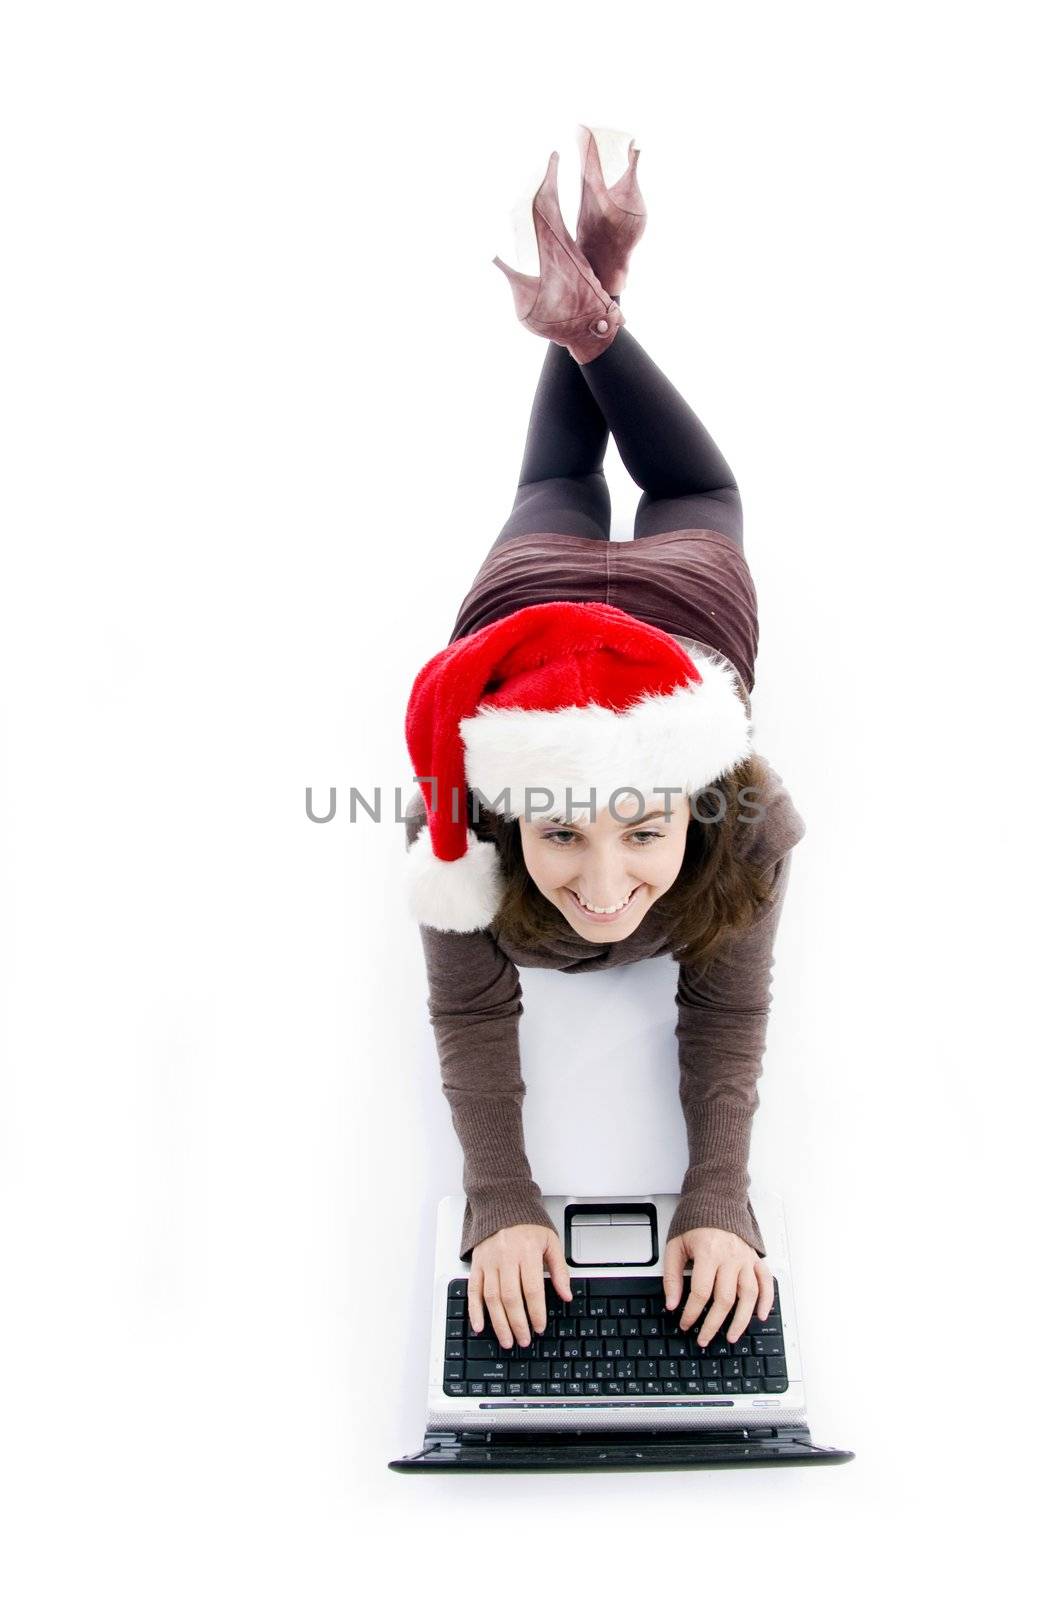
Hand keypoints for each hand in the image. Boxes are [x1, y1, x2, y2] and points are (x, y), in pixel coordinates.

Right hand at [468, 1224, 571, 1349]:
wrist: (503, 1204)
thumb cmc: (528, 1223)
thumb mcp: (551, 1241)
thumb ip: (559, 1270)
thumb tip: (566, 1295)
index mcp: (527, 1252)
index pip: (532, 1289)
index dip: (536, 1312)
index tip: (539, 1327)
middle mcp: (506, 1258)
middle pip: (511, 1298)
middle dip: (518, 1323)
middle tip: (524, 1340)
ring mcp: (489, 1262)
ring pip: (492, 1298)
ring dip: (499, 1323)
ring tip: (507, 1340)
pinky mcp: (477, 1264)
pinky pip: (473, 1290)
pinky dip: (474, 1310)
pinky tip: (479, 1325)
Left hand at [662, 1227, 774, 1345]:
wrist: (715, 1199)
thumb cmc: (695, 1221)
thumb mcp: (675, 1245)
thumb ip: (672, 1276)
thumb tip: (672, 1303)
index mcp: (709, 1253)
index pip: (701, 1293)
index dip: (691, 1313)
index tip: (685, 1324)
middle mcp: (730, 1257)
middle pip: (725, 1299)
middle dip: (713, 1324)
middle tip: (704, 1338)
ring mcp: (746, 1259)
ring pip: (748, 1296)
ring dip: (741, 1320)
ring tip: (732, 1336)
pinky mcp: (755, 1258)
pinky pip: (766, 1282)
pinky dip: (766, 1300)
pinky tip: (760, 1316)